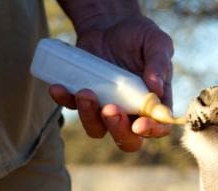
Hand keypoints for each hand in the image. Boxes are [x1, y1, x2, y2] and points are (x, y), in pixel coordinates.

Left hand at [49, 12, 173, 151]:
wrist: (109, 24)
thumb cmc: (138, 35)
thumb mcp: (156, 42)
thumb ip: (160, 62)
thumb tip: (157, 88)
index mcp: (153, 104)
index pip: (158, 128)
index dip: (151, 132)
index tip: (139, 124)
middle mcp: (131, 113)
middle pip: (127, 139)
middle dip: (118, 130)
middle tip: (110, 109)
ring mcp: (105, 109)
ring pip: (96, 129)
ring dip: (89, 117)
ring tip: (85, 92)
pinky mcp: (84, 99)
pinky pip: (72, 107)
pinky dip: (64, 100)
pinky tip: (57, 87)